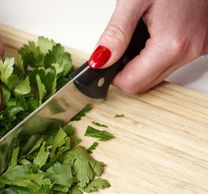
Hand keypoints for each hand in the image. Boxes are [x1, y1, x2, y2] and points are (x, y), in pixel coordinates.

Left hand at [88, 0, 207, 92]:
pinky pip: (174, 60)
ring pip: (160, 73)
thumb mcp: (134, 0)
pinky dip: (158, 54)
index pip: (133, 83)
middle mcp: (190, 50)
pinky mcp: (204, 40)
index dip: (114, 77)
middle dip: (127, 70)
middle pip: (147, 82)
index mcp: (172, 44)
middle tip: (118, 48)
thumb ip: (116, 33)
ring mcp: (200, 46)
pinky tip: (154, 33)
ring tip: (138, 34)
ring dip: (143, 62)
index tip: (105, 63)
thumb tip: (99, 60)